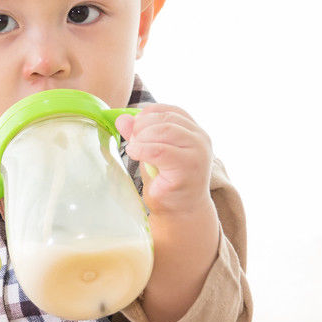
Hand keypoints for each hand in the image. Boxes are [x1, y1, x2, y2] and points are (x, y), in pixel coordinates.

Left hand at [114, 104, 213, 219]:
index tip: (134, 128)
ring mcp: (198, 152)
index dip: (148, 114)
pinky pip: (160, 150)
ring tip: (134, 150)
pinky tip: (135, 154)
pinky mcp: (189, 167)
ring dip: (142, 138)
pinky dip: (142, 149)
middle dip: (142, 127)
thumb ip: (139, 135)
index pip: (170, 110)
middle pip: (166, 119)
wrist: (182, 211)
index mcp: (194, 131)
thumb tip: (121, 118)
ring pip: (164, 130)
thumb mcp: (151, 152)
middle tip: (132, 141)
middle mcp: (200, 138)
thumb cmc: (167, 182)